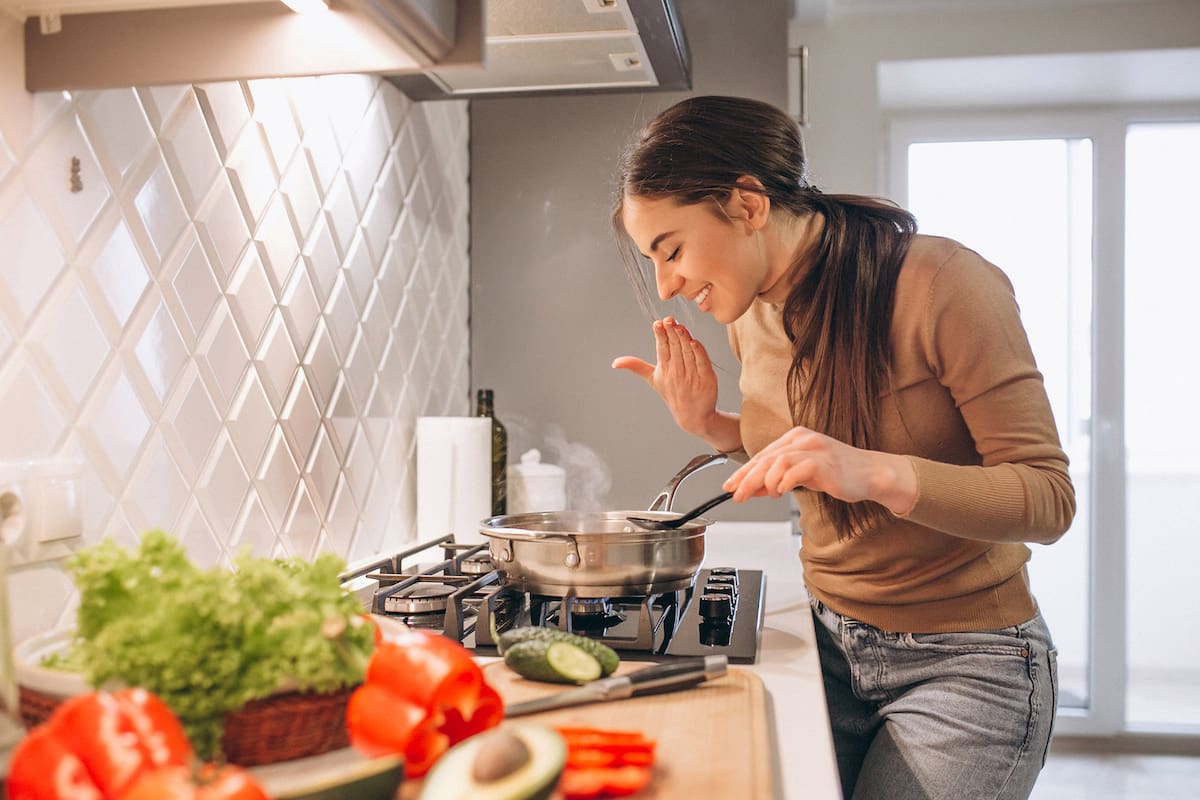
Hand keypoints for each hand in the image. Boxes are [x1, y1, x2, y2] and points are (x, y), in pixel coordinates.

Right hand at [612, 317, 719, 437]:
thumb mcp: (652, 379)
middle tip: (669, 320)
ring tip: (679, 327)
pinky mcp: (706, 378)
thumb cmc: (672, 393)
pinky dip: (699, 353)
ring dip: (683, 339)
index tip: (658, 323)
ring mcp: (692, 375)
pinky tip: (694, 342)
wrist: (693, 416)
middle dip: (671, 333)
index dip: (660, 335)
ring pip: (687, 352)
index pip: (661, 348)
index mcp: (664, 369)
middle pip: (674, 348)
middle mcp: (677, 371)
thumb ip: (636, 366)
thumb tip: (614, 363)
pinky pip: (702, 363)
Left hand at [722, 425, 916, 514]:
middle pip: (765, 458)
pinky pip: (797, 469)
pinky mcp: (824, 461)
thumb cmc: (837, 473)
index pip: (761, 455)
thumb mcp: (801, 476)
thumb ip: (776, 479)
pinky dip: (785, 481)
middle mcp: (802, 439)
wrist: (869, 474)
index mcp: (795, 437)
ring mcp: (814, 448)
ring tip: (764, 495)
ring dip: (765, 482)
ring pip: (777, 462)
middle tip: (736, 495)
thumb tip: (750, 489)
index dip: (742, 472)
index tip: (729, 486)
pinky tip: (781, 491)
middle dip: (746, 479)